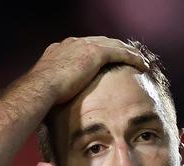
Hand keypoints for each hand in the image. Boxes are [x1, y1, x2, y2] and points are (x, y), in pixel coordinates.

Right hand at [28, 36, 149, 103]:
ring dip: (128, 52)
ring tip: (139, 60)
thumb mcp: (47, 88)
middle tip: (127, 56)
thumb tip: (55, 106)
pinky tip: (143, 65)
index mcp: (60, 50)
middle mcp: (72, 44)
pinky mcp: (95, 53)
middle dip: (114, 48)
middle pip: (100, 42)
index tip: (104, 59)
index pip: (83, 47)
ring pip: (113, 45)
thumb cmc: (40, 95)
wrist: (41, 87)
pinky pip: (121, 52)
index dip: (96, 52)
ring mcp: (84, 46)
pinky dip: (133, 57)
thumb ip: (55, 90)